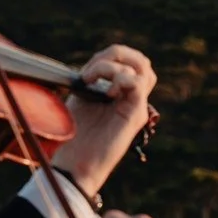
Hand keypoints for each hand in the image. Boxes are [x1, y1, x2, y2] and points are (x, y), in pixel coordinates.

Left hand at [52, 44, 155, 195]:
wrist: (75, 164)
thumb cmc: (74, 137)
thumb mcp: (81, 99)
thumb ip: (93, 80)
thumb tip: (94, 63)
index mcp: (120, 95)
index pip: (128, 62)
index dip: (108, 57)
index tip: (85, 72)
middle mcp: (132, 100)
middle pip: (142, 61)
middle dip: (117, 54)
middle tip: (93, 69)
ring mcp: (136, 107)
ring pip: (143, 68)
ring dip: (114, 65)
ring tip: (93, 79)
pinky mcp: (135, 116)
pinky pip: (137, 84)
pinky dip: (119, 78)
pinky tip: (104, 92)